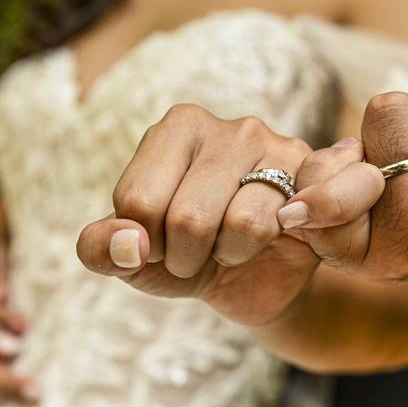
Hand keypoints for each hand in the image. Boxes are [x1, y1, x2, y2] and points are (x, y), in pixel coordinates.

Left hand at [76, 104, 318, 324]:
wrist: (250, 281)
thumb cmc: (182, 255)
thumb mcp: (128, 257)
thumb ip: (100, 248)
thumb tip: (127, 245)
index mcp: (176, 128)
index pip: (138, 199)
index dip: (144, 243)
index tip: (157, 242)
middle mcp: (227, 126)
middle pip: (186, 217)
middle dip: (184, 256)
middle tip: (194, 252)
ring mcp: (274, 147)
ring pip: (235, 223)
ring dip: (222, 256)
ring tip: (226, 245)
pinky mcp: (307, 178)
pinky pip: (267, 227)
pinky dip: (252, 252)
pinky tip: (260, 240)